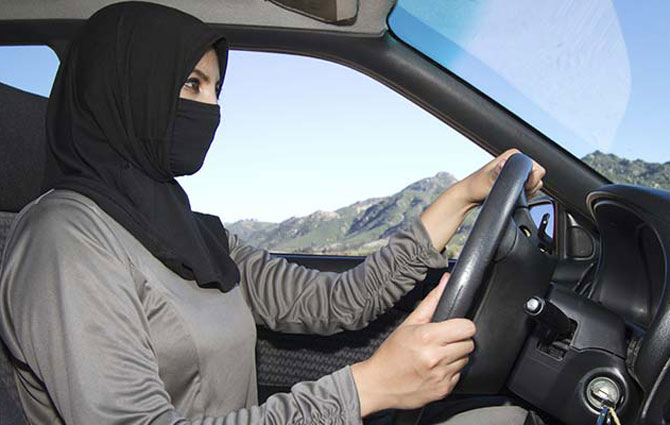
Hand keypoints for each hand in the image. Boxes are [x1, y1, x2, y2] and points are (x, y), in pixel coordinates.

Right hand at [351, 273, 475, 415]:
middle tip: (442, 341)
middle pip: (469, 343)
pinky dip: (449, 371)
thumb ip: (431, 302)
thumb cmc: (391, 354)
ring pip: (465, 359)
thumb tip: (446, 282)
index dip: (461, 325)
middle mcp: (436, 357)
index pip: (467, 327)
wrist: (379, 384)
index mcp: (427, 337)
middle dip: (458, 340)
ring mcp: (441, 375)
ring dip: (454, 356)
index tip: (454, 327)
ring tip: (436, 355)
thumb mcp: (408, 324)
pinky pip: (458, 375)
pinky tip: (434, 369)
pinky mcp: (444, 389)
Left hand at [459, 148, 545, 207]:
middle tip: (511, 190)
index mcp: (513, 154)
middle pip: (538, 177)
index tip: (518, 186)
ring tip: (508, 192)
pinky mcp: (515, 180)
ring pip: (534, 185)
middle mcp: (516, 160)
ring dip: (526, 192)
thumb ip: (497, 173)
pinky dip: (523, 194)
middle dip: (529, 187)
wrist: (469, 196)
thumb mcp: (487, 180)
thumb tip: (502, 165)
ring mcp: (516, 170)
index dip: (531, 181)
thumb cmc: (476, 187)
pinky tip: (510, 195)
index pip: (538, 168)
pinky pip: (528, 189)